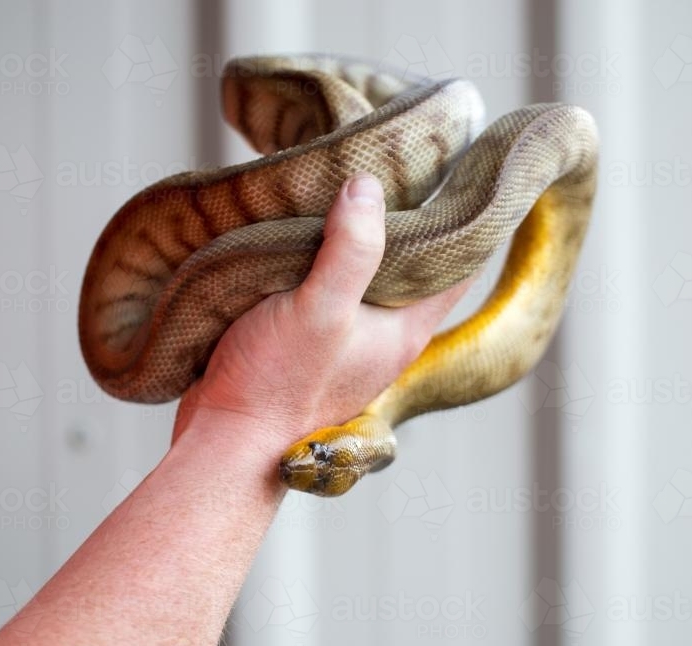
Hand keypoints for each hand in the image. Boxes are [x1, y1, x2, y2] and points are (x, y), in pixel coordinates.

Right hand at [174, 173, 470, 463]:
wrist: (225, 440)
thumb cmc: (276, 387)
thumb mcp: (319, 312)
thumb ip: (351, 252)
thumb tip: (368, 187)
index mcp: (405, 329)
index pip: (458, 264)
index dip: (466, 216)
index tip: (461, 167)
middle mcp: (385, 333)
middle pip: (414, 262)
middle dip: (409, 214)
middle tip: (399, 158)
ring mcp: (348, 337)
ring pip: (368, 271)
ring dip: (361, 232)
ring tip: (352, 176)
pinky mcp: (311, 338)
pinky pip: (329, 284)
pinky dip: (324, 253)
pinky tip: (305, 224)